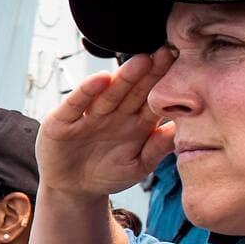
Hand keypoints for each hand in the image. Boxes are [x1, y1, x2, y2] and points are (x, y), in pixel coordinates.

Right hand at [39, 50, 176, 196]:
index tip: (181, 66)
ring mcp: (89, 115)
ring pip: (109, 94)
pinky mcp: (63, 121)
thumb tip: (180, 130)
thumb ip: (156, 148)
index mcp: (136, 121)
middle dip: (149, 72)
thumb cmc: (107, 174)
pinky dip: (87, 91)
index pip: (152, 98)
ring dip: (124, 77)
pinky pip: (77, 104)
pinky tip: (101, 79)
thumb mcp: (137, 166)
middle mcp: (114, 113)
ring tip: (140, 61)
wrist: (72, 190)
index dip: (164, 83)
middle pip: (134, 90)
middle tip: (165, 53)